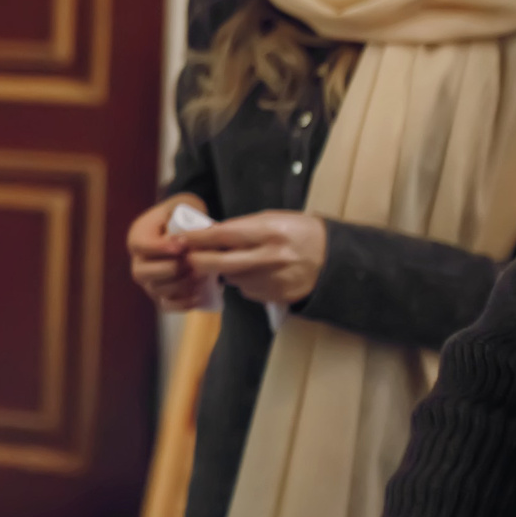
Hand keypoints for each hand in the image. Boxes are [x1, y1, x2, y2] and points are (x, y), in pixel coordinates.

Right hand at [128, 195, 218, 312]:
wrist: (185, 227)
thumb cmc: (184, 214)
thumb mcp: (184, 204)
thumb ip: (189, 215)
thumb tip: (198, 237)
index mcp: (138, 235)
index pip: (141, 246)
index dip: (160, 248)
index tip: (183, 246)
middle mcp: (138, 260)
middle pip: (141, 272)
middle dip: (169, 269)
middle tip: (191, 262)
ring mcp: (148, 279)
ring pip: (155, 289)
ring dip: (179, 285)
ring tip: (200, 275)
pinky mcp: (160, 293)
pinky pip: (165, 305)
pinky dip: (181, 304)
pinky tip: (198, 296)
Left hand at [179, 210, 328, 305]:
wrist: (334, 259)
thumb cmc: (300, 232)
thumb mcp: (274, 219)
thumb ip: (242, 227)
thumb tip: (209, 235)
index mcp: (269, 232)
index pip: (223, 235)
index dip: (198, 238)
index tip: (181, 238)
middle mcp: (269, 258)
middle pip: (218, 263)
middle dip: (197, 261)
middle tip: (189, 257)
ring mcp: (272, 280)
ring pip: (230, 278)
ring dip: (223, 271)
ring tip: (236, 260)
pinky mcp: (275, 297)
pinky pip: (246, 290)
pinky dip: (243, 282)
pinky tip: (255, 272)